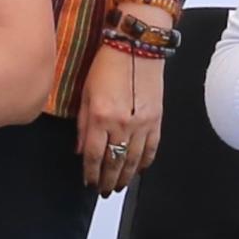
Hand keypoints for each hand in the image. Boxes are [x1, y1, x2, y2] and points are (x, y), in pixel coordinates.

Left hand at [78, 43, 165, 192]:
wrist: (137, 47)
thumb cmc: (106, 65)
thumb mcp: (86, 93)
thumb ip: (83, 125)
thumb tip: (81, 151)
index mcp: (101, 116)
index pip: (95, 155)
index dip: (91, 173)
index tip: (89, 183)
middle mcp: (123, 124)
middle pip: (115, 162)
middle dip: (108, 180)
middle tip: (104, 191)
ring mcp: (143, 123)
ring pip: (134, 160)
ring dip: (126, 176)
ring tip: (119, 186)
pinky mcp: (157, 119)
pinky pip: (152, 148)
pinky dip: (145, 162)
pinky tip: (139, 170)